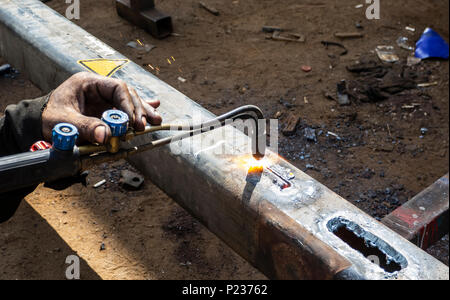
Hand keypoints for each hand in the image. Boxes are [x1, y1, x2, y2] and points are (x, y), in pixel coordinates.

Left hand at [42, 72, 161, 143]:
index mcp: (88, 83)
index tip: (132, 121)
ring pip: (129, 101)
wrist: (39, 123)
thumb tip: (105, 136)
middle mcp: (99, 89)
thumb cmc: (48, 118)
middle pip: (127, 94)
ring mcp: (103, 99)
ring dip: (143, 112)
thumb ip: (85, 127)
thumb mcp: (64, 122)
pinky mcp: (105, 110)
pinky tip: (155, 108)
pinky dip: (138, 111)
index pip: (117, 88)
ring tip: (156, 121)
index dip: (128, 104)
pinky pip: (125, 108)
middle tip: (144, 125)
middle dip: (139, 110)